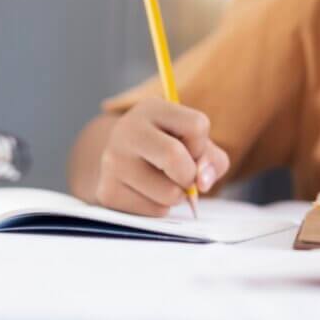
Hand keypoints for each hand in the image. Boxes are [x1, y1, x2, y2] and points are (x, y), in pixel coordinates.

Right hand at [95, 98, 229, 215]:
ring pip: (168, 193)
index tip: (190, 148)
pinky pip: (154, 211)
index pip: (197, 125)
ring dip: (177, 196)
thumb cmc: (167, 149)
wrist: (121, 164)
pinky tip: (147, 194)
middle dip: (190, 174)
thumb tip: (202, 183)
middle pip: (174, 156)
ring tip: (163, 184)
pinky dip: (161, 208)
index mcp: (151, 108)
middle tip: (184, 175)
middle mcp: (127, 130)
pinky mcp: (108, 192)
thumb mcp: (194, 143)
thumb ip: (211, 160)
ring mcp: (113, 162)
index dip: (201, 145)